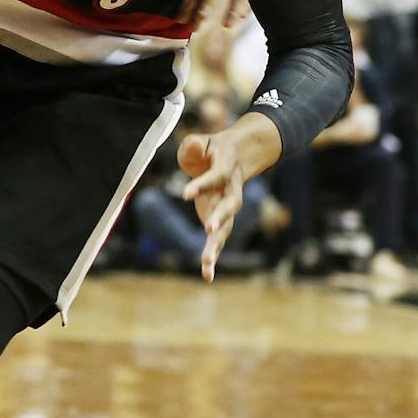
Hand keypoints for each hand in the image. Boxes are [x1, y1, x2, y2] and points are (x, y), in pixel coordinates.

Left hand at [178, 131, 246, 281]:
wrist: (233, 158)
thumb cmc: (210, 149)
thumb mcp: (200, 142)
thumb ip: (194, 145)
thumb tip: (193, 147)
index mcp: (226, 167)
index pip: (215, 176)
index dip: (202, 184)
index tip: (184, 194)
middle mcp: (231, 190)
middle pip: (230, 205)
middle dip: (220, 217)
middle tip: (209, 229)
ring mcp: (227, 207)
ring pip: (226, 227)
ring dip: (217, 244)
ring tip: (206, 262)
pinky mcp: (219, 220)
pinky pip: (218, 240)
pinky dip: (213, 257)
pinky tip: (207, 275)